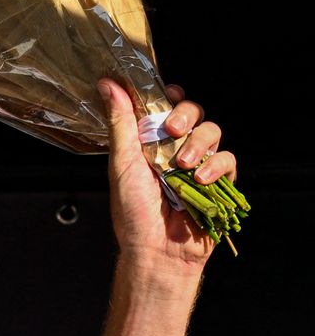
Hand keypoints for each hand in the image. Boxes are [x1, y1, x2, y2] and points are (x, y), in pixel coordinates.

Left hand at [98, 77, 237, 279]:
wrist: (155, 251)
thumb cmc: (133, 213)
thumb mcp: (121, 164)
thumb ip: (120, 124)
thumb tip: (107, 85)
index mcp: (151, 143)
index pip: (166, 106)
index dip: (169, 97)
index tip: (165, 97)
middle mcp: (176, 150)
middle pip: (194, 112)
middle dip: (186, 115)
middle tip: (172, 130)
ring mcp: (199, 164)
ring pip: (213, 131)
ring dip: (198, 144)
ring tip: (182, 166)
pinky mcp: (219, 182)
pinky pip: (228, 159)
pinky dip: (217, 166)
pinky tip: (200, 180)